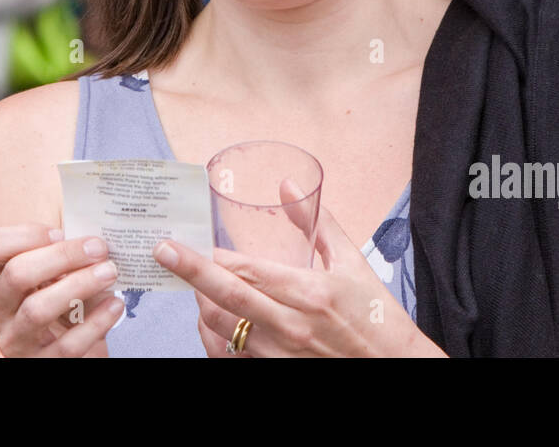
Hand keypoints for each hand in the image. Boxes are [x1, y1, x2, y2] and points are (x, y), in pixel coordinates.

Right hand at [0, 223, 125, 356]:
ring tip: (110, 273)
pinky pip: (67, 344)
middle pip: (17, 274)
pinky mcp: (39, 364)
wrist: (73, 349)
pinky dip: (95, 322)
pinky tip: (115, 305)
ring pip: (37, 310)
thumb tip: (92, 237)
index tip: (61, 233)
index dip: (25, 235)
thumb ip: (64, 255)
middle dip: (62, 256)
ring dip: (79, 285)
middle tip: (98, 249)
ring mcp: (14, 340)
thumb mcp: (56, 276)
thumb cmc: (65, 304)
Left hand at [153, 182, 446, 357]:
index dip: (207, 255)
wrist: (395, 368)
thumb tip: (288, 184)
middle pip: (224, 298)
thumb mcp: (353, 264)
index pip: (245, 270)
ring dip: (201, 304)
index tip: (181, 240)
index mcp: (309, 293)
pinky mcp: (274, 373)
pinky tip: (212, 320)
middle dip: (188, 272)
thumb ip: (317, 222)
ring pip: (220, 329)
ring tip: (195, 284)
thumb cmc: (376, 317)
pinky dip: (214, 336)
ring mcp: (278, 356)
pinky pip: (229, 356)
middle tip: (163, 253)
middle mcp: (289, 326)